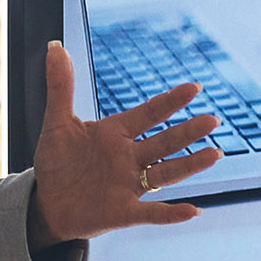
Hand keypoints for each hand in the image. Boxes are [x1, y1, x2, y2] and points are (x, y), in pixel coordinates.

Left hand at [27, 40, 223, 241]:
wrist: (46, 203)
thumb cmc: (56, 162)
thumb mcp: (57, 123)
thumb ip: (61, 87)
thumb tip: (55, 47)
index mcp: (116, 133)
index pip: (148, 114)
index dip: (170, 101)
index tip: (194, 88)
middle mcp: (129, 158)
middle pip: (164, 142)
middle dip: (188, 132)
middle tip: (213, 120)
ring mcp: (129, 185)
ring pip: (165, 172)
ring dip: (189, 165)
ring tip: (215, 155)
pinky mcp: (122, 212)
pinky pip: (151, 213)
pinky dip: (171, 213)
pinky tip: (193, 211)